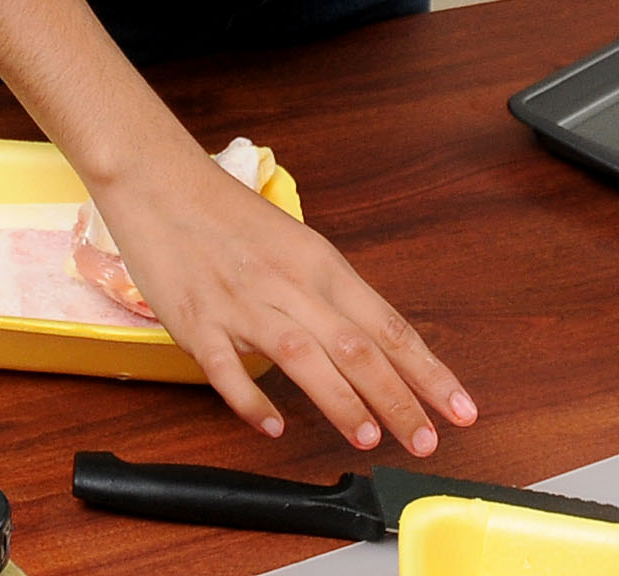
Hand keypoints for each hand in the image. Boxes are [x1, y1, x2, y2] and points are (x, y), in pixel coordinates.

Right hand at [92, 143, 475, 453]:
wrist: (158, 180)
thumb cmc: (225, 213)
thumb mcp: (294, 245)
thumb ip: (327, 297)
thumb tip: (367, 349)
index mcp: (320, 265)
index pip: (388, 326)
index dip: (428, 372)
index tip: (460, 408)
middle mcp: (289, 284)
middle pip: (356, 347)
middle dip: (398, 399)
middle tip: (426, 440)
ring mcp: (241, 303)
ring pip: (303, 356)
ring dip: (341, 401)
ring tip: (368, 438)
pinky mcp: (194, 319)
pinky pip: (225, 367)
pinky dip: (250, 399)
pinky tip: (272, 426)